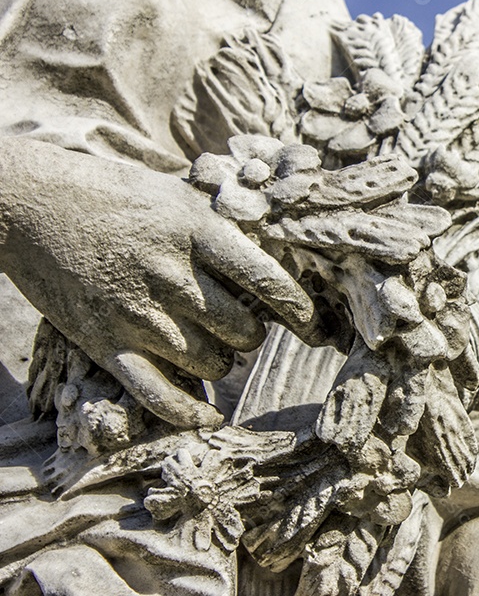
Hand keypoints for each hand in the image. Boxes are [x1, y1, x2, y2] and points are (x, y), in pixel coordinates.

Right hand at [0, 138, 324, 428]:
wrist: (30, 203)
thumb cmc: (114, 194)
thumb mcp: (177, 194)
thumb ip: (223, 225)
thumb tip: (279, 250)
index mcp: (198, 232)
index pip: (268, 281)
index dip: (299, 311)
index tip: (314, 326)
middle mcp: (173, 276)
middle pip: (244, 331)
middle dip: (251, 335)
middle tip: (240, 325)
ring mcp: (138, 314)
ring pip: (211, 365)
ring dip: (220, 363)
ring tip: (209, 345)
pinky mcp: (105, 344)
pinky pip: (159, 396)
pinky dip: (189, 414)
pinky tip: (207, 417)